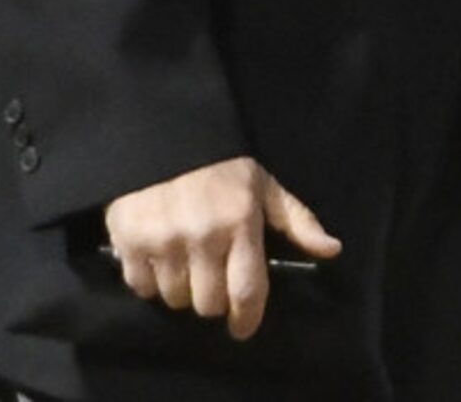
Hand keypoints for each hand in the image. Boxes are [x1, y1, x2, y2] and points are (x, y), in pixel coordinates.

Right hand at [103, 156, 340, 340]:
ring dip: (181, 289)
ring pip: (175, 299)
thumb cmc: (221, 165)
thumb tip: (331, 249)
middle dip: (213, 299)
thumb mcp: (263, 185)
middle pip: (208, 305)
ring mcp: (163, 242)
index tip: (243, 327)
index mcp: (240, 223)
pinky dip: (150, 280)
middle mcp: (202, 237)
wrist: (162, 134)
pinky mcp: (129, 242)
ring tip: (184, 262)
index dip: (247, 320)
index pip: (247, 292)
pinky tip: (157, 257)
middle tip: (211, 277)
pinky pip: (141, 288)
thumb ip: (297, 220)